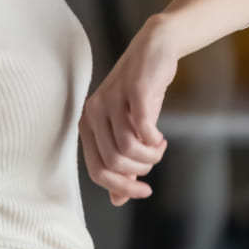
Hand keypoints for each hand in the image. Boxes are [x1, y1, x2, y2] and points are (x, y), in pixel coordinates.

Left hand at [80, 16, 177, 205]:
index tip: (144, 191)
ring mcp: (111, 100)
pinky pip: (142, 129)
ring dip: (149, 157)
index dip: (121, 187)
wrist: (155, 48)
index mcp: (87, 124)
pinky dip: (154, 141)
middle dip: (140, 171)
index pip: (97, 170)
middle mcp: (93, 112)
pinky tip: (160, 137)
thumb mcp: (129, 129)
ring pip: (127, 149)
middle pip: (114, 162)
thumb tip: (117, 200)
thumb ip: (121, 162)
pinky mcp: (133, 91)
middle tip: (154, 160)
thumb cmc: (141, 93)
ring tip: (158, 147)